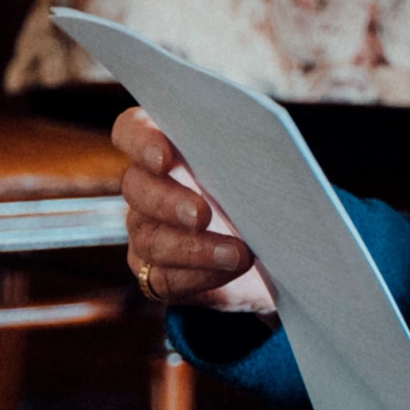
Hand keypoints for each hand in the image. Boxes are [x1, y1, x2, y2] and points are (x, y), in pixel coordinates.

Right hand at [113, 108, 275, 314]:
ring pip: (151, 239)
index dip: (140, 141)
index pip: (131, 131)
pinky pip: (164, 278)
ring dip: (195, 248)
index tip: (164, 156)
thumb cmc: (265, 193)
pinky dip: (200, 275)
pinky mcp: (156, 274)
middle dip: (168, 202)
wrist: (278, 251)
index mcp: (164, 146)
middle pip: (137, 187)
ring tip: (238, 253)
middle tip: (201, 215)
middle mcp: (145, 187)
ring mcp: (145, 232)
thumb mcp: (262, 166)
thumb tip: (260, 153)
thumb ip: (249, 152)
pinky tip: (229, 269)